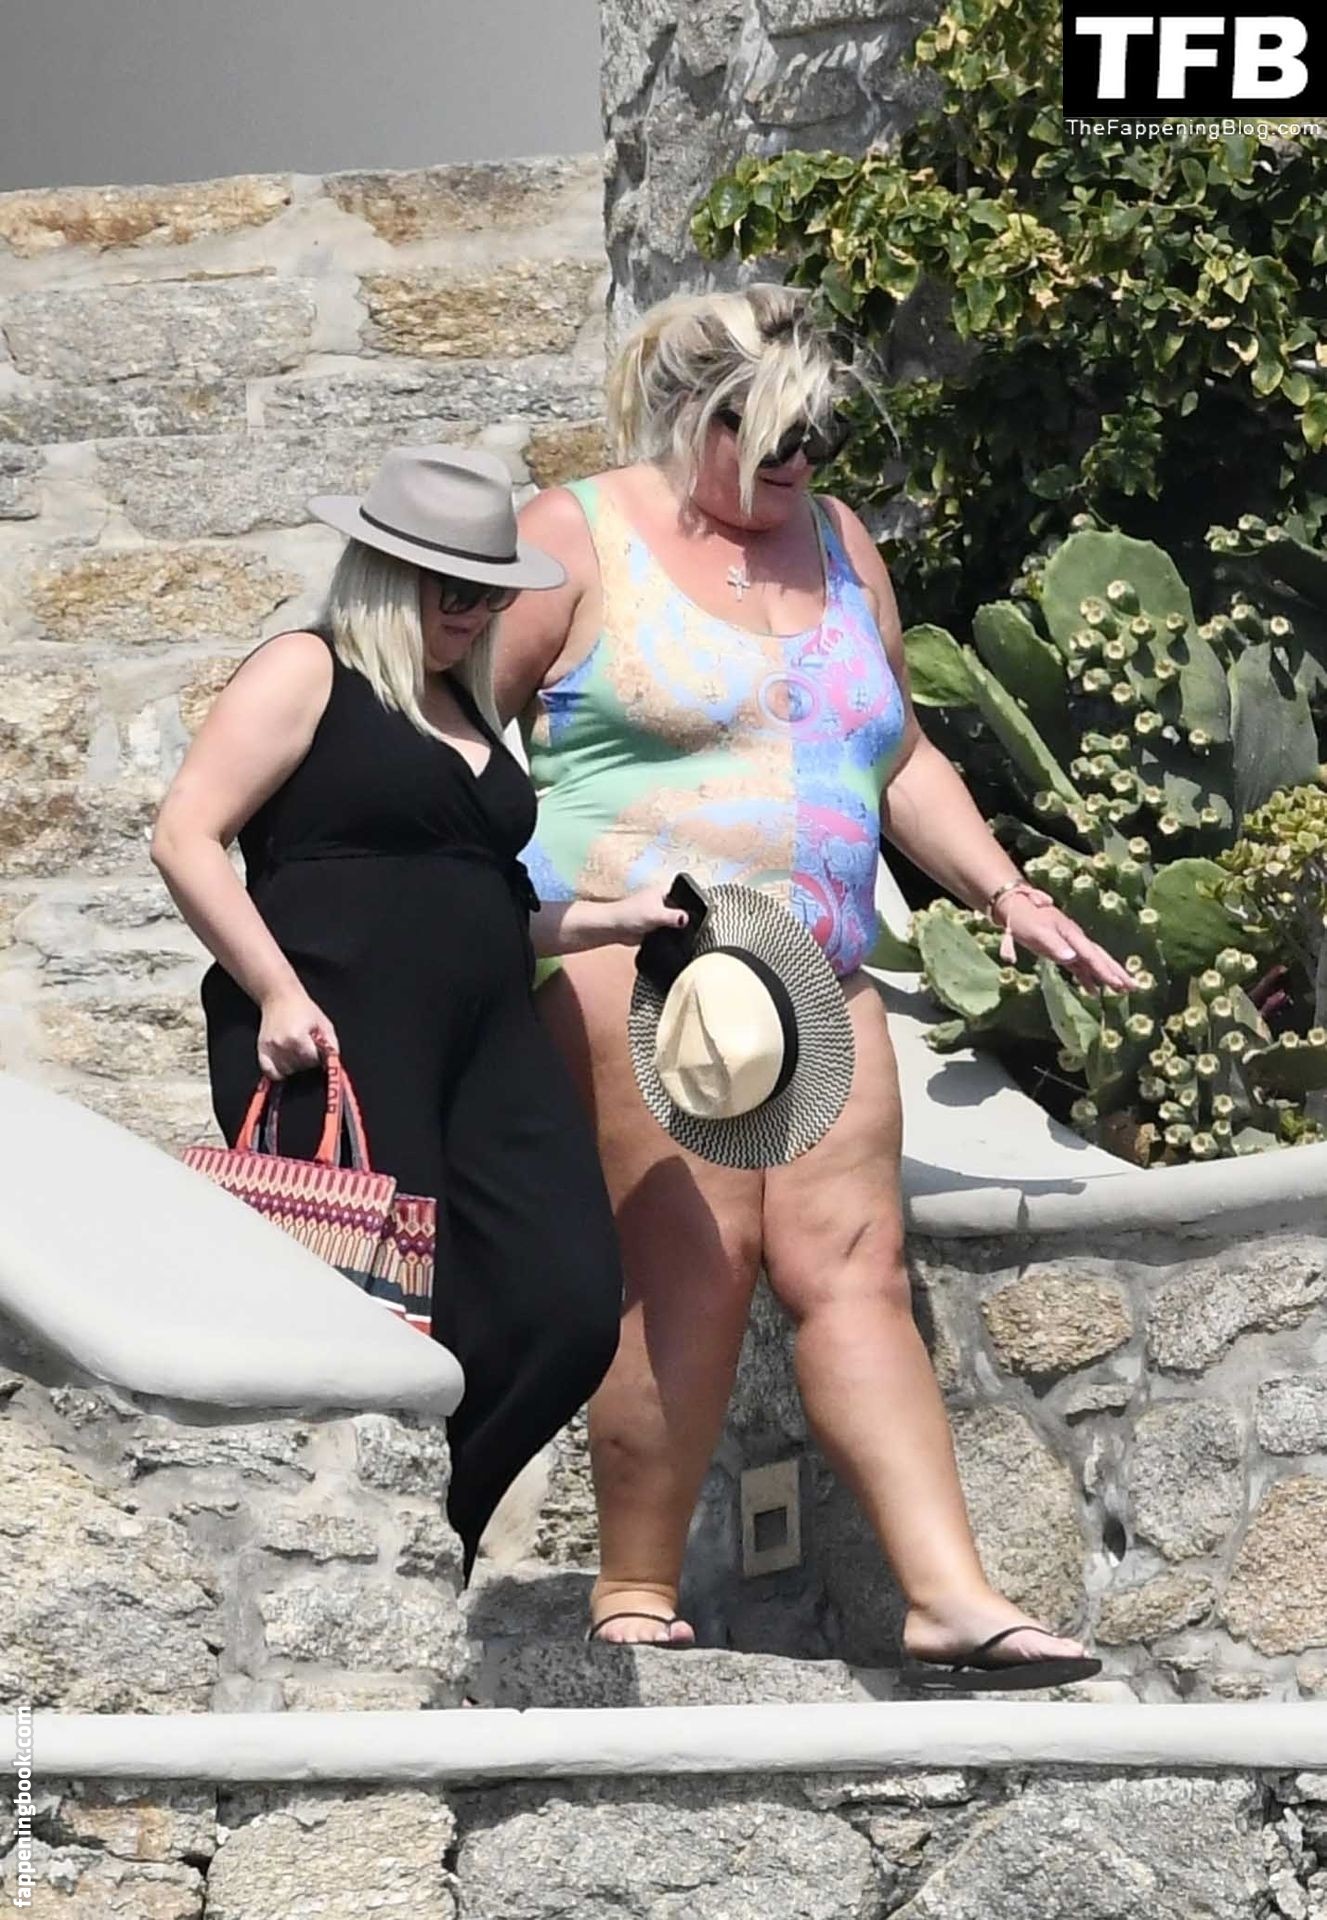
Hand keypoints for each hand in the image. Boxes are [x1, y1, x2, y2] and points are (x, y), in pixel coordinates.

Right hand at [257, 988, 339, 1079]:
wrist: (280, 997)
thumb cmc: (302, 1008)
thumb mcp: (323, 1023)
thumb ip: (331, 1044)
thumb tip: (333, 1060)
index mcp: (298, 1038)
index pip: (312, 1061)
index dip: (317, 1056)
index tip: (316, 1048)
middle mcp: (282, 1045)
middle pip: (299, 1067)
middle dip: (306, 1060)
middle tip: (306, 1047)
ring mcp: (270, 1048)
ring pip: (286, 1071)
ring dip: (293, 1065)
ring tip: (295, 1051)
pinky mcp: (261, 1049)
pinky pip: (269, 1071)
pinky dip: (277, 1071)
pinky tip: (284, 1063)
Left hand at [605, 886, 690, 945]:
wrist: (614, 928)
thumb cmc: (628, 914)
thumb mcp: (656, 914)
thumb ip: (674, 917)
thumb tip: (687, 919)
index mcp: (663, 892)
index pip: (683, 893)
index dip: (691, 902)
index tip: (697, 912)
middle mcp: (661, 902)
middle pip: (680, 910)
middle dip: (683, 918)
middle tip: (687, 925)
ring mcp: (658, 915)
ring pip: (674, 922)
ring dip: (675, 928)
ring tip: (677, 932)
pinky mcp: (655, 927)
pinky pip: (667, 932)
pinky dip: (669, 936)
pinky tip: (671, 939)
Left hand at [993, 886, 1133, 994]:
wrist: (1015, 907)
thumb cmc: (1025, 919)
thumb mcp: (1037, 932)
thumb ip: (1054, 945)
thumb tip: (1072, 958)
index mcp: (1072, 935)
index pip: (1092, 956)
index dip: (1106, 971)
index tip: (1120, 984)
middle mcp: (1075, 940)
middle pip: (1100, 958)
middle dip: (1117, 972)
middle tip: (1134, 987)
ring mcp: (1070, 945)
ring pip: (1093, 962)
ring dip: (1107, 976)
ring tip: (1123, 990)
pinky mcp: (1062, 950)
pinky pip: (1080, 966)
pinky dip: (1088, 978)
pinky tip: (1094, 990)